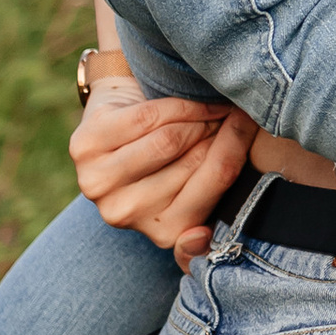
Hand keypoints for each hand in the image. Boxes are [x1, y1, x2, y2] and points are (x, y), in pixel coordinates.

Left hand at [72, 82, 255, 255]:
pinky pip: (145, 119)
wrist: (128, 120)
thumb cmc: (176, 150)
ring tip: (210, 107)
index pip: (213, 185)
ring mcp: (98, 185)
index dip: (236, 146)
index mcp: (164, 233)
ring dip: (198, 115)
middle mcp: (123, 215)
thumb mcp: (202, 175)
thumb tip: (201, 234)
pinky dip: (175, 104)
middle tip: (231, 110)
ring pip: (169, 140)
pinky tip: (189, 100)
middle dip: (219, 128)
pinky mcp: (84, 150)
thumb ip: (217, 190)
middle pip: (194, 161)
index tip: (251, 120)